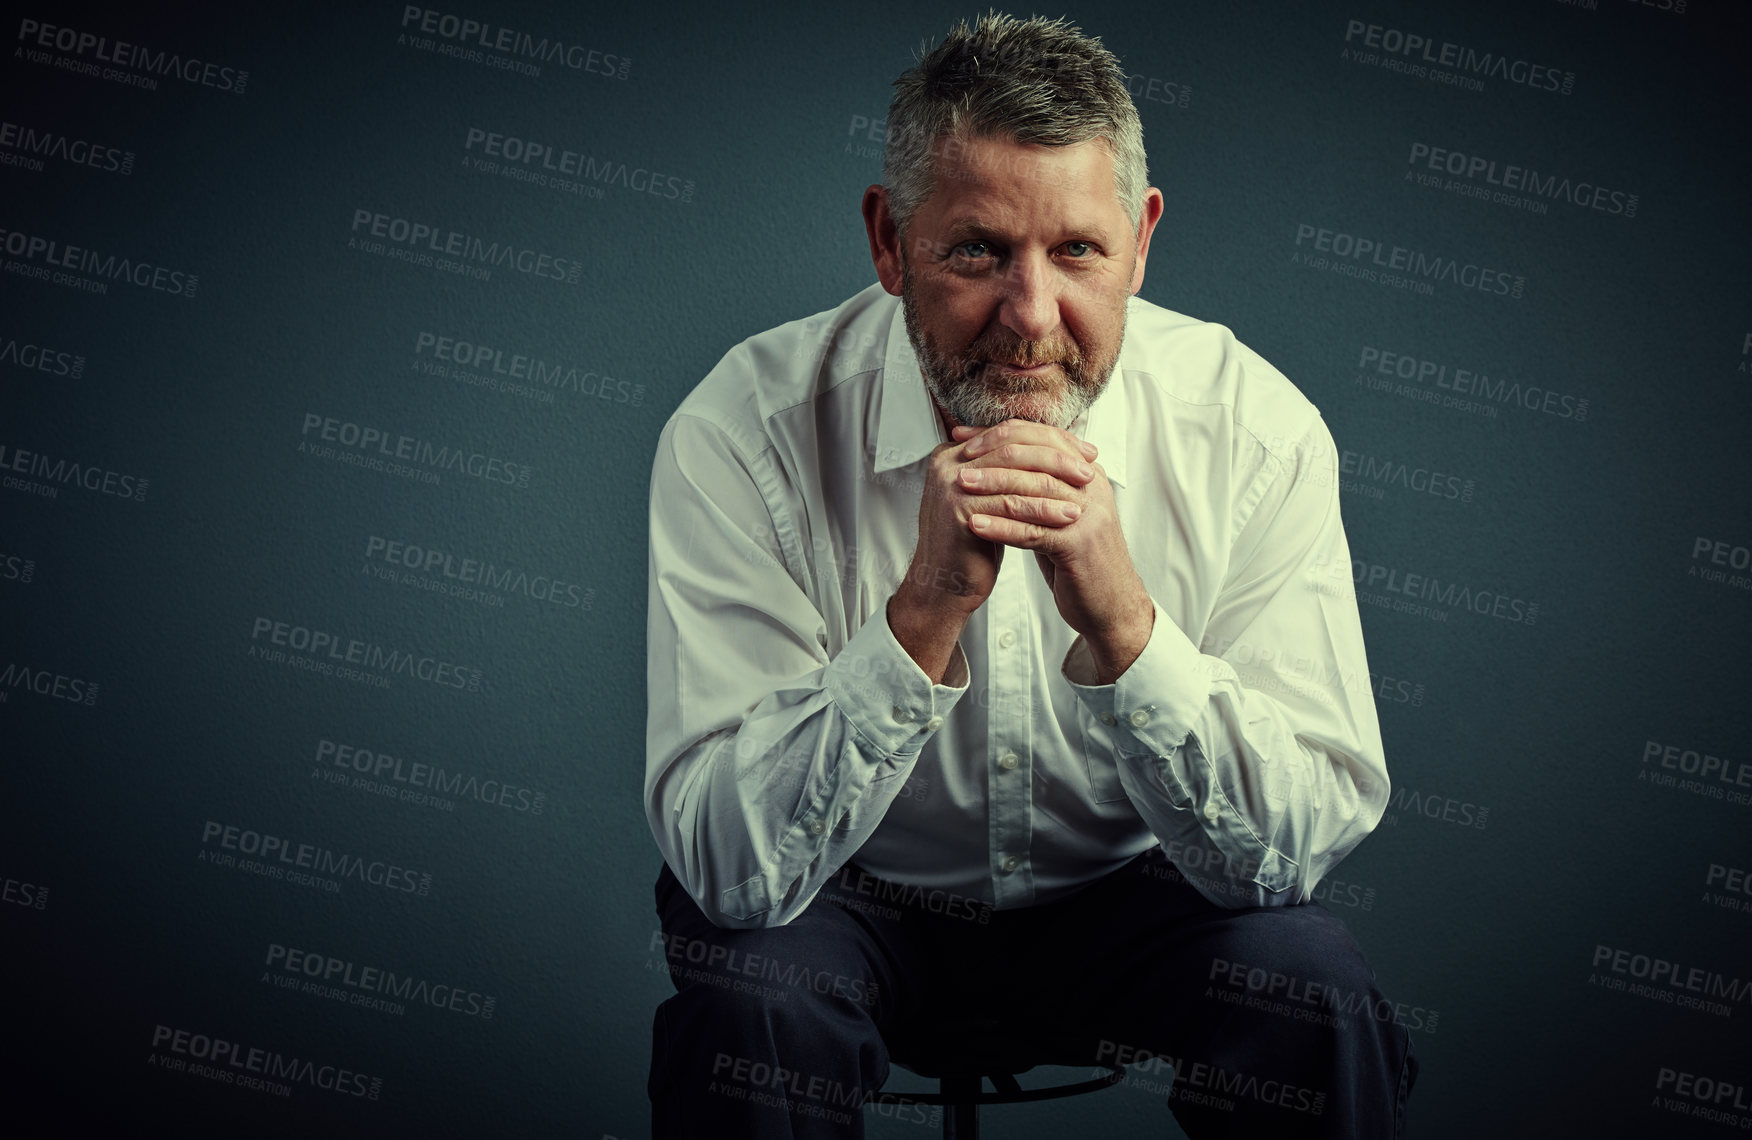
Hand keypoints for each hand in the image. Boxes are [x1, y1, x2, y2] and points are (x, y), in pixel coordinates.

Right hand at [901, 418, 1098, 616]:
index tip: (1084, 454)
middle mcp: (947, 462)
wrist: (945, 586)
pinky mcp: (957, 510)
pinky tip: (1065, 517)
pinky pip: (1009, 504)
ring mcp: (949, 484)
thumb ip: (1011, 472)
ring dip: (1053, 485)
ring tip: (1085, 496)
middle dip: (1056, 458)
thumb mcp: (991, 499)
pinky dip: (1041, 510)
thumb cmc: (973, 545)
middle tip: (1089, 471)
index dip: (1051, 441)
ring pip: (1012, 475)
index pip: (1011, 433)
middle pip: (1013, 448)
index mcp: (955, 452)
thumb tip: (1059, 448)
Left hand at [950, 420, 1153, 681]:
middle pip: (1038, 458)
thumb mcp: (1059, 514)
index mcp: (1088, 473)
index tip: (963, 438)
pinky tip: (974, 525)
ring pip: (1034, 491)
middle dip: (994, 456)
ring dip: (992, 486)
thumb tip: (993, 460)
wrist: (1110, 603)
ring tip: (959, 486)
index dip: (1000, 435)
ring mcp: (1089, 515)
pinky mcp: (1079, 545)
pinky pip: (1033, 530)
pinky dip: (1001, 527)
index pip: (1042, 437)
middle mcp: (1092, 487)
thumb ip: (1037, 487)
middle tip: (958, 459)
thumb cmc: (1077, 559)